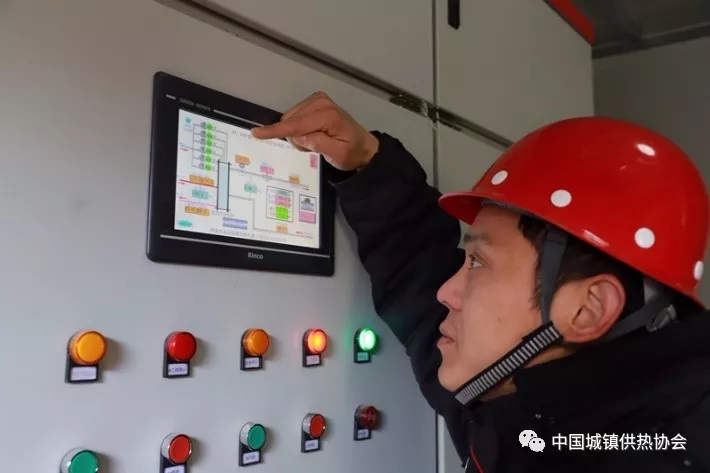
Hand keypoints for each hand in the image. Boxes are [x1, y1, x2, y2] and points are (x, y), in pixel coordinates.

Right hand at [250, 91, 378, 170]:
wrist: (363, 146)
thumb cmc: (351, 153)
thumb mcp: (337, 155)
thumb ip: (318, 144)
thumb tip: (300, 136)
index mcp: (328, 115)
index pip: (296, 125)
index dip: (276, 131)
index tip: (256, 133)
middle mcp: (321, 102)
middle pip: (290, 121)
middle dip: (295, 138)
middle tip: (313, 147)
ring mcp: (317, 99)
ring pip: (290, 119)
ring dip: (297, 134)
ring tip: (316, 141)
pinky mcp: (314, 101)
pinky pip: (294, 116)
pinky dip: (299, 128)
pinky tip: (313, 133)